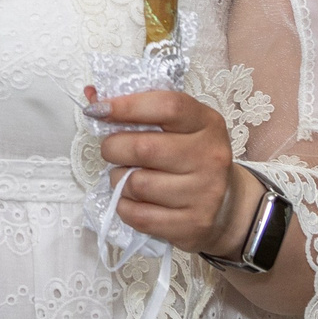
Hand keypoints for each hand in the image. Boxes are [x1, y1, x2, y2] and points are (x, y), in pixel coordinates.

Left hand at [93, 88, 251, 258]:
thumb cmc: (191, 157)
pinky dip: (124, 206)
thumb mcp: (177, 125)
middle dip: (113, 147)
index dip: (126, 106)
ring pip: (136, 184)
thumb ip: (139, 108)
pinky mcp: (192, 224)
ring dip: (118, 179)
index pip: (167, 106)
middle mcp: (210, 157)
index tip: (98, 110)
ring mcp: (204, 193)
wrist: (225, 204)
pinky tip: (132, 199)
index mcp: (207, 123)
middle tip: (112, 150)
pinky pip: (138, 215)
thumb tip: (92, 94)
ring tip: (126, 175)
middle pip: (144, 148)